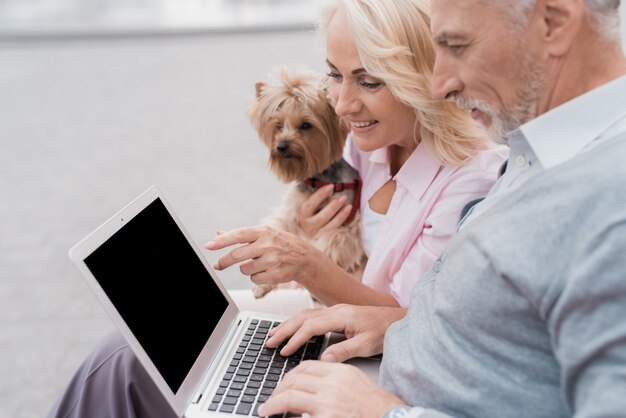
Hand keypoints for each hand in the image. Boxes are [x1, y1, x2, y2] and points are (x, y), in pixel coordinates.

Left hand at [204, 226, 320, 286]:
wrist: (304, 258)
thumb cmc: (280, 244)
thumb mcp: (263, 234)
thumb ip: (240, 235)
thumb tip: (218, 233)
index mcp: (263, 232)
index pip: (239, 235)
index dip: (223, 241)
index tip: (208, 246)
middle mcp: (268, 244)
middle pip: (238, 255)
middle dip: (225, 261)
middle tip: (218, 265)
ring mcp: (273, 260)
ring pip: (245, 269)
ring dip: (247, 269)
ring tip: (259, 264)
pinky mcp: (276, 274)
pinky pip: (254, 279)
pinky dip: (256, 277)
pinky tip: (267, 271)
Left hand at [257, 360, 403, 417]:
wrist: (390, 417)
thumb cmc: (376, 405)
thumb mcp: (355, 381)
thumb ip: (334, 377)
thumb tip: (314, 381)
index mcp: (339, 372)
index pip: (306, 367)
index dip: (290, 375)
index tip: (283, 383)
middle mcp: (332, 384)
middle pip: (294, 379)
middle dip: (278, 389)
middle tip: (271, 398)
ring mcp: (327, 402)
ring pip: (289, 396)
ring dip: (273, 403)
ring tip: (266, 409)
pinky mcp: (324, 417)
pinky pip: (296, 414)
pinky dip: (283, 414)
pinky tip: (276, 417)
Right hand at [266, 304, 406, 361]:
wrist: (398, 319)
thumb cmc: (385, 329)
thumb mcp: (366, 344)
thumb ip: (344, 351)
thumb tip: (324, 359)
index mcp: (341, 315)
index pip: (311, 326)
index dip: (296, 339)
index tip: (284, 351)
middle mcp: (336, 310)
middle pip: (303, 317)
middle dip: (284, 329)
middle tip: (269, 341)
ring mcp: (336, 310)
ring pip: (306, 315)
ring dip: (289, 324)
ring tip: (275, 335)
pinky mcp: (338, 313)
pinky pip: (312, 316)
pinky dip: (299, 322)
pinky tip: (294, 329)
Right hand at [298, 184, 352, 238]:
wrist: (306, 229)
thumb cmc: (309, 211)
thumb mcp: (309, 203)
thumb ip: (317, 197)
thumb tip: (330, 189)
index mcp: (302, 214)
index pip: (311, 204)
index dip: (321, 194)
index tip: (331, 186)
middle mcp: (308, 225)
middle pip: (322, 217)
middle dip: (334, 207)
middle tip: (343, 197)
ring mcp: (316, 232)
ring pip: (330, 225)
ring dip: (341, 214)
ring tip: (349, 205)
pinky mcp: (324, 237)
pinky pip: (335, 228)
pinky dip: (342, 219)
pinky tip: (347, 211)